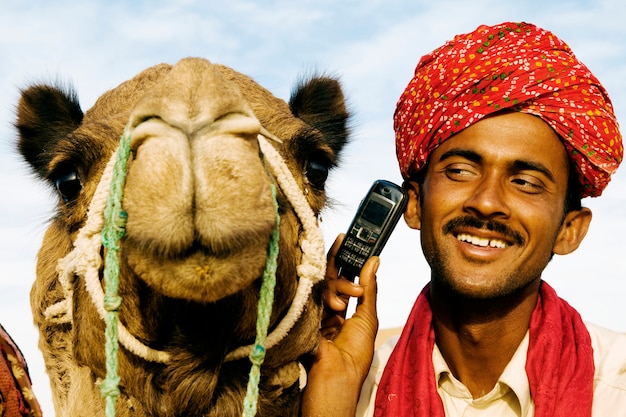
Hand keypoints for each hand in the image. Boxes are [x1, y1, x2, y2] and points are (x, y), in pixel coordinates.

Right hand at [301, 234, 378, 416]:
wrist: (333, 382)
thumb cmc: (352, 359)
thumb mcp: (367, 319)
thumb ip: (369, 289)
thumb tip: (374, 261)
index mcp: (341, 310)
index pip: (342, 277)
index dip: (346, 257)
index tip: (349, 238)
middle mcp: (324, 307)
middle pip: (328, 275)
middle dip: (338, 261)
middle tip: (345, 245)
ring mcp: (311, 310)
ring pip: (320, 283)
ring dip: (336, 288)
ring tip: (344, 305)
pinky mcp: (300, 313)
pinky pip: (308, 293)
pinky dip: (322, 294)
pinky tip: (332, 301)